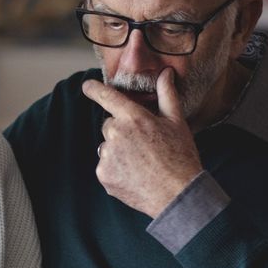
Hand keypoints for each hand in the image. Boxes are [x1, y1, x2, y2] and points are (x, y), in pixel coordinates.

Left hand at [83, 69, 203, 217]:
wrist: (177, 194)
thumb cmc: (181, 156)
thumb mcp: (177, 122)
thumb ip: (167, 95)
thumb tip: (165, 73)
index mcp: (133, 117)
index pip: (108, 97)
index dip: (95, 90)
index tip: (87, 87)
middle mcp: (116, 133)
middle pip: (109, 126)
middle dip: (122, 132)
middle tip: (143, 146)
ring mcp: (108, 155)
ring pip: (107, 147)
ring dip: (118, 152)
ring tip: (141, 164)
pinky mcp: (104, 174)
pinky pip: (105, 166)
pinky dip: (116, 170)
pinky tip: (134, 175)